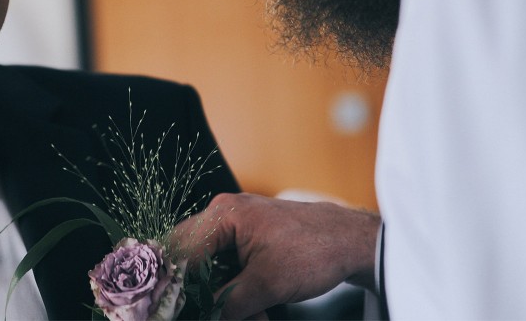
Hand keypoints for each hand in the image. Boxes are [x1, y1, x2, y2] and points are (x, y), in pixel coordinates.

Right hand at [171, 193, 380, 318]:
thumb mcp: (267, 285)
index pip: (180, 252)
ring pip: (208, 267)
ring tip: (253, 316)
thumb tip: (202, 316)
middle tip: (209, 312)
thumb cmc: (314, 252)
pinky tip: (255, 310)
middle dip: (200, 292)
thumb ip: (228, 303)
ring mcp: (234, 225)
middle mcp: (223, 215)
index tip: (177, 308)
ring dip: (220, 295)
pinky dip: (233, 290)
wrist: (351, 242)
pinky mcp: (246, 238)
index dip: (175, 284)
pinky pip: (225, 266)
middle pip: (190, 258)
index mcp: (223, 215)